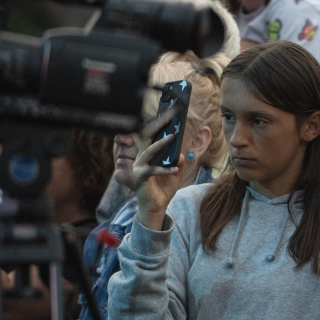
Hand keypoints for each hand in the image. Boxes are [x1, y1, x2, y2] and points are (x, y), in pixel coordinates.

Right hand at [132, 106, 186, 229]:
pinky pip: (152, 170)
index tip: (170, 112)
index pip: (153, 135)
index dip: (160, 123)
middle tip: (170, 115)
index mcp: (149, 154)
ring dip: (161, 144)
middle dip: (158, 125)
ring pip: (149, 151)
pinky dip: (165, 169)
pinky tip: (175, 169)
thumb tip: (180, 154)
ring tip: (173, 137)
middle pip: (147, 137)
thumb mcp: (176, 173)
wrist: (156, 207)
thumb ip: (178, 162)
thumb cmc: (164, 188)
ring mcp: (139, 167)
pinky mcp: (140, 177)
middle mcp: (141, 158)